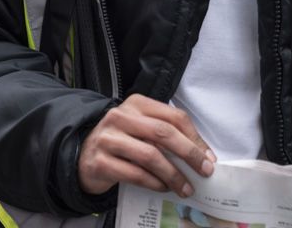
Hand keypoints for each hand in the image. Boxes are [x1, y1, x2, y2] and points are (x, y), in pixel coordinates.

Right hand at [78, 94, 215, 197]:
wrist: (83, 155)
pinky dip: (154, 183)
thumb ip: (165, 134)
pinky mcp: (101, 161)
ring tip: (185, 187)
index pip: (174, 116)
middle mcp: (120, 116)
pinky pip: (135, 174)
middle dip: (189, 154)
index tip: (208, 157)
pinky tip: (163, 188)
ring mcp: (108, 138)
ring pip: (150, 155)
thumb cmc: (121, 142)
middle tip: (204, 171)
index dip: (195, 138)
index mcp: (136, 103)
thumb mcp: (141, 128)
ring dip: (173, 174)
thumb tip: (200, 155)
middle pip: (164, 133)